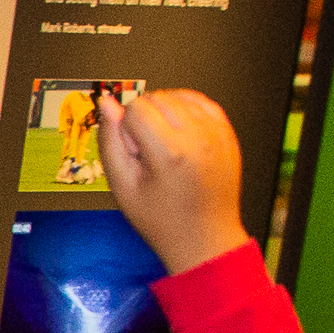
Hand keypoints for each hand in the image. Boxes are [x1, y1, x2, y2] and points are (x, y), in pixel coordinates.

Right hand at [99, 89, 254, 275]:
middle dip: (144, 117)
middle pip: (158, 97)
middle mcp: (197, 137)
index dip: (126, 128)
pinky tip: (179, 132)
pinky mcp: (227, 133)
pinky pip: (202, 102)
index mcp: (169, 152)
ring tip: (164, 144)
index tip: (133, 153)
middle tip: (147, 151)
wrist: (204, 236)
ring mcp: (216, 133)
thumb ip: (110, 142)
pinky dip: (186, 109)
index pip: (136, 108)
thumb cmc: (162, 219)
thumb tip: (107, 105)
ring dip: (164, 112)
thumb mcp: (122, 187)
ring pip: (179, 96)